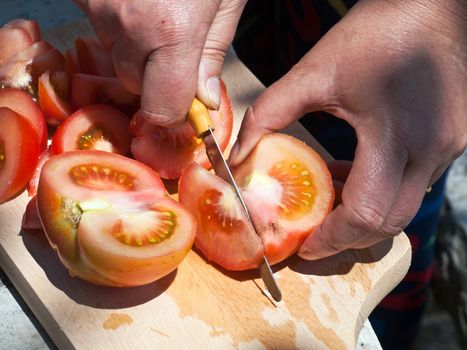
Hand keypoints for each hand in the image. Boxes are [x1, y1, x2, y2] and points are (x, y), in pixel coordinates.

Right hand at [74, 0, 245, 125]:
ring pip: (112, 52)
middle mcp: (125, 22)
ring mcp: (95, 2)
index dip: (173, 111)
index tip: (183, 103)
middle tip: (174, 44)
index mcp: (171, 32)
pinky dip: (114, 17)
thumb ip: (212, 54)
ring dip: (132, 44)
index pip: (160, 107)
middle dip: (154, 75)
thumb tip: (203, 100)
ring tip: (156, 8)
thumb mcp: (227, 0)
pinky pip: (94, 21)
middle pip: (133, 82)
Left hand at [229, 0, 466, 258]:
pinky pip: (412, 183)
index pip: (368, 213)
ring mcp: (448, 148)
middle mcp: (432, 151)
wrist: (432, 5)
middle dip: (348, 236)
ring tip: (326, 198)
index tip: (304, 246)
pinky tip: (352, 169)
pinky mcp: (451, 140)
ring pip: (403, 206)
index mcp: (398, 135)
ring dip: (363, 213)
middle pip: (390, 223)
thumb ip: (270, 114)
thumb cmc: (374, 32)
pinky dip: (379, 189)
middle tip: (312, 235)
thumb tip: (236, 153)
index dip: (333, 237)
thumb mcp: (314, 73)